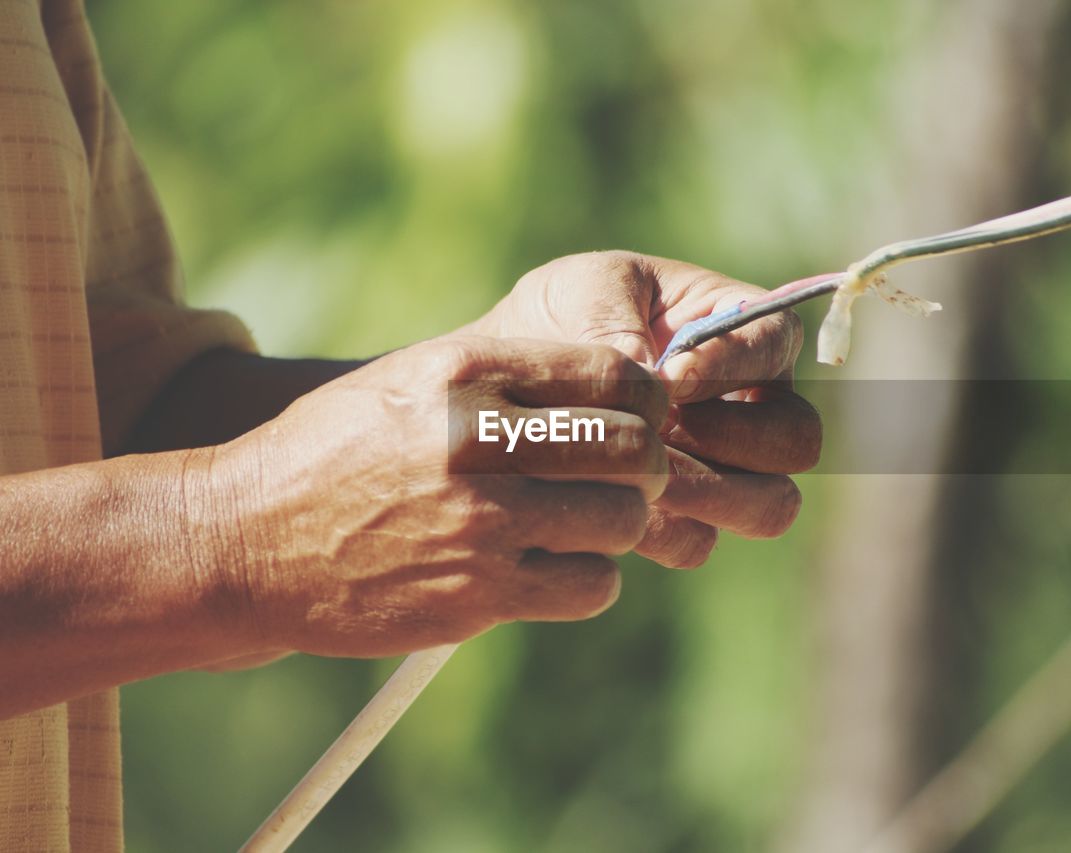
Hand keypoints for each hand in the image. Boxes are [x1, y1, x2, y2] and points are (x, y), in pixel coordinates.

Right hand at [204, 335, 668, 656]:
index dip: (646, 400)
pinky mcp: (477, 596)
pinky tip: (552, 566)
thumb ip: (509, 378)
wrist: (243, 540)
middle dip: (646, 464)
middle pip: (634, 449)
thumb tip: (619, 388)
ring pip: (623, 521)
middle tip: (626, 475)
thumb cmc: (336, 451)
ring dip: (616, 524)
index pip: (614, 375)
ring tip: (580, 522)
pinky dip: (587, 578)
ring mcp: (480, 524)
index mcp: (465, 371)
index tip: (639, 418)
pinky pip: (591, 586)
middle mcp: (478, 442)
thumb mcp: (412, 379)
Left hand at [471, 251, 822, 566]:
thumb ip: (613, 316)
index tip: (668, 377)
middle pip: (798, 439)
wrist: (512, 382)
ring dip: (709, 495)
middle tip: (662, 433)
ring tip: (642, 475)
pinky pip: (698, 542)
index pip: (777, 343)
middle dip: (735, 440)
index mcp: (742, 329)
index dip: (733, 364)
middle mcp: (753, 405)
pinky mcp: (682, 520)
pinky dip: (661, 530)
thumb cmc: (563, 315)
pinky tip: (613, 502)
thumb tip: (648, 374)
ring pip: (769, 506)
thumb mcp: (582, 287)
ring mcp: (726, 471)